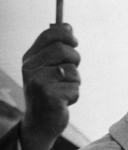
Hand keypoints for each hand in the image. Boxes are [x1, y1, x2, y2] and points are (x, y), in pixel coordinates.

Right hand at [20, 24, 80, 149]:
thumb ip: (54, 48)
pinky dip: (74, 95)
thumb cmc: (47, 93)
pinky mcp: (51, 97)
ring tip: (64, 90)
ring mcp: (40, 82)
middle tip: (73, 69)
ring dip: (75, 82)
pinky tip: (64, 101)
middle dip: (75, 58)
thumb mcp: (45, 68)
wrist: (39, 123)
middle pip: (63, 50)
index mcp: (29, 58)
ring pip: (72, 71)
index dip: (65, 34)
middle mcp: (31, 68)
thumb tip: (68, 25)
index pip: (49, 35)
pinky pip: (75, 88)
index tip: (74, 40)